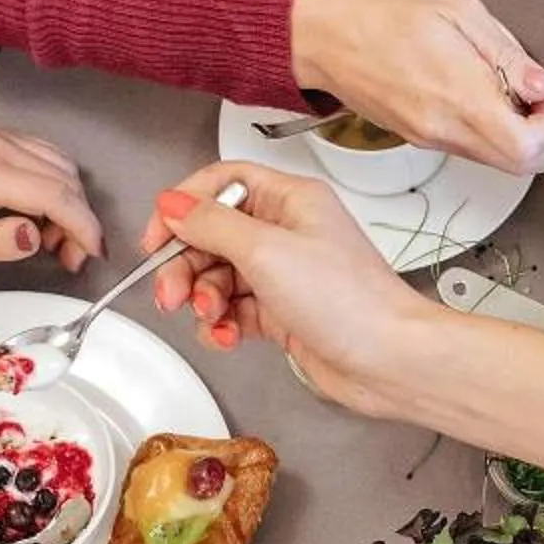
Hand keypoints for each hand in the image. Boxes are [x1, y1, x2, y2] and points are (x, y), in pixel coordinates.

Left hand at [0, 121, 103, 272]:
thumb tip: (34, 237)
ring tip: (52, 240)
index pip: (53, 194)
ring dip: (71, 204)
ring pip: (62, 165)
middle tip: (69, 258)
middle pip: (66, 179)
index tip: (92, 254)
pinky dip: (58, 186)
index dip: (83, 227)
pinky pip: (47, 156)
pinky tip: (42, 213)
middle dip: (80, 222)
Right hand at [138, 161, 443, 411]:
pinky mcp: (282, 312)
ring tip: (209, 317)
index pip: (222, 183)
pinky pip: (233, 310)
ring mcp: (284, 273)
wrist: (388, 360)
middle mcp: (287, 231)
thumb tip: (173, 203)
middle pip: (212, 234)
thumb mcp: (267, 251)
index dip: (183, 206)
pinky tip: (225, 336)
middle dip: (186, 264)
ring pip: (218, 276)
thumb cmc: (348, 301)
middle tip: (171, 294)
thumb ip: (212, 224)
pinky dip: (222, 324)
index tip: (156, 237)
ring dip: (202, 299)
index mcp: (290, 200)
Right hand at [291, 0, 543, 174]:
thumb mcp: (456, 7)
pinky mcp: (419, 134)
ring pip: (496, 162)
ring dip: (531, 144)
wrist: (317, 32)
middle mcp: (443, 126)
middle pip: (518, 166)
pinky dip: (501, 137)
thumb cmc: (375, 9)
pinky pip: (472, 148)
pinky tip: (507, 108)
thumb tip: (542, 84)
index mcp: (457, 93)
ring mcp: (429, 135)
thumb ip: (505, 52)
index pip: (526, 145)